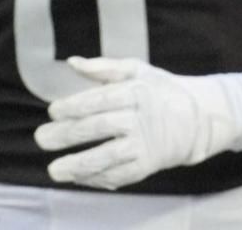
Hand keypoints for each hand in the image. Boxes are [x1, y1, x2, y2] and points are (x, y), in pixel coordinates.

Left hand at [35, 57, 236, 189]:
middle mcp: (140, 118)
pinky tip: (79, 178)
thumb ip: (104, 68)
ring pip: (107, 156)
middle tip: (41, 138)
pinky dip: (98, 178)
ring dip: (78, 164)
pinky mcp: (149, 164)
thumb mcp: (138, 70)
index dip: (74, 106)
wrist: (199, 117)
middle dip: (67, 135)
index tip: (53, 111)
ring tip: (54, 170)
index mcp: (137, 91)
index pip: (100, 99)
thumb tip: (72, 63)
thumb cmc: (161, 91)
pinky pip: (120, 175)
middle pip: (99, 127)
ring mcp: (145, 144)